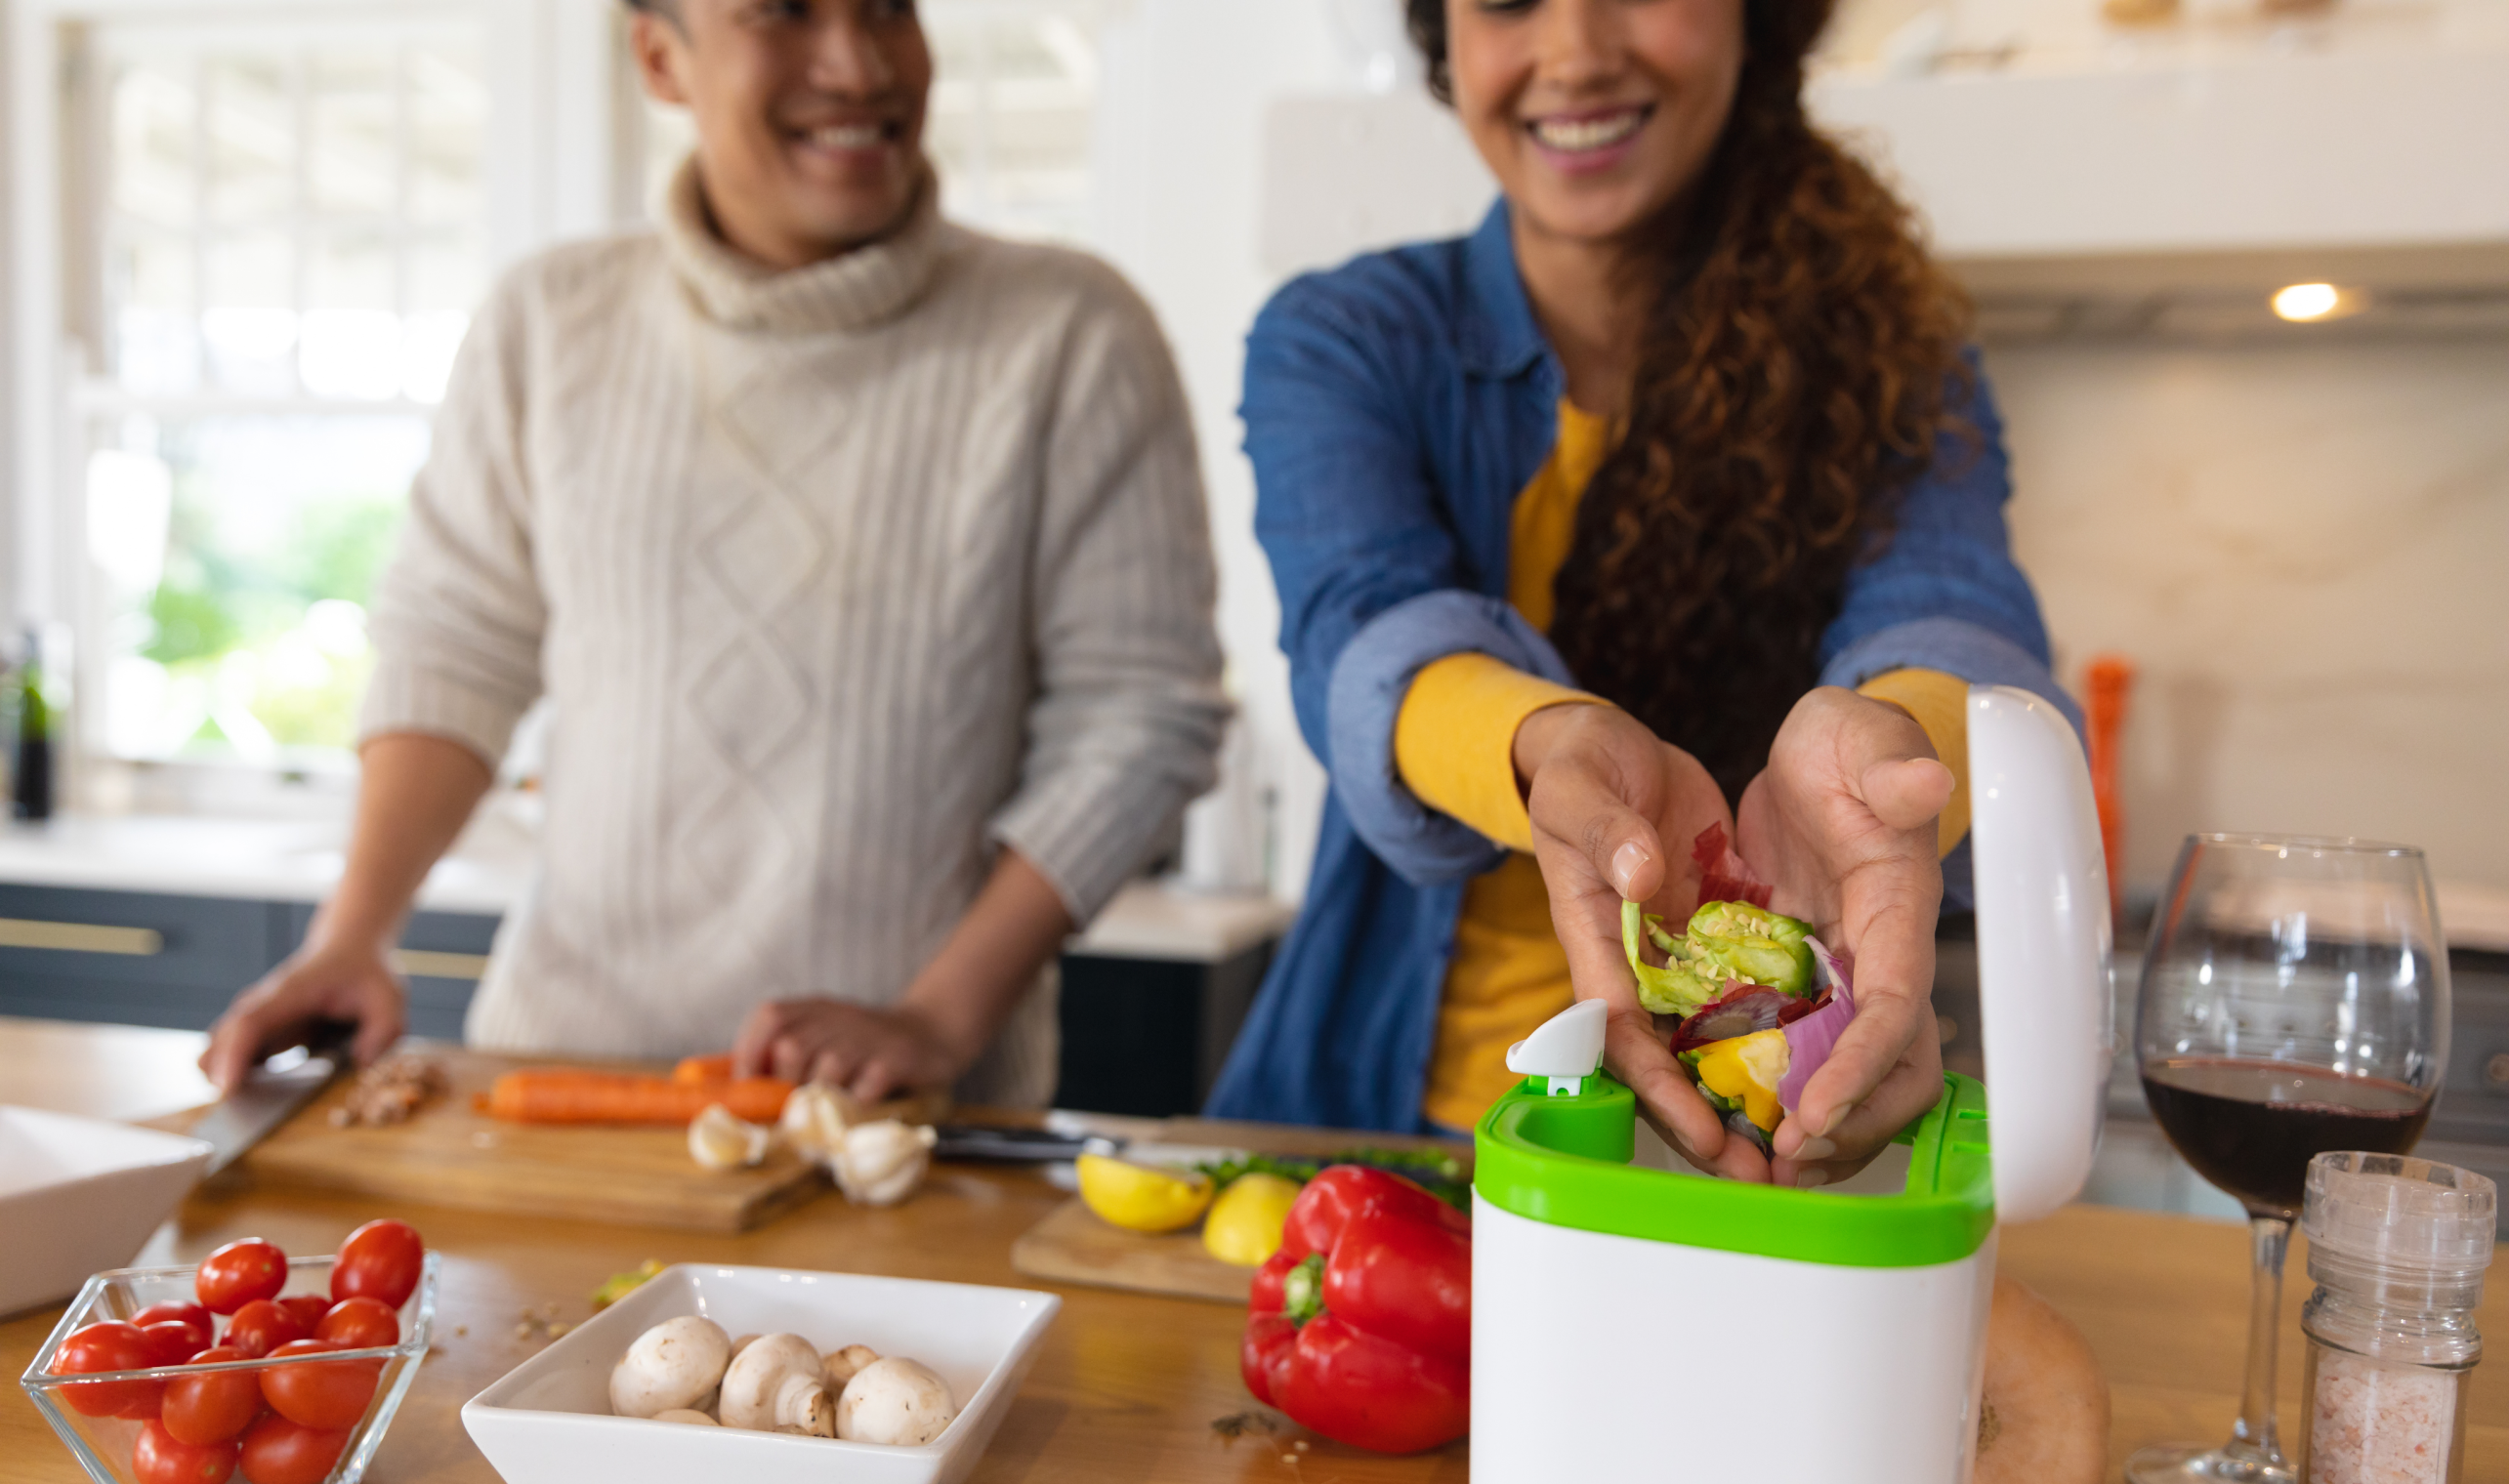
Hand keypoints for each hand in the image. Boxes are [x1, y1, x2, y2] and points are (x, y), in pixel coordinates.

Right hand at [201, 938, 406, 1093]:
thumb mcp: (389, 999)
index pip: (250, 1022)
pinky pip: (231, 1054)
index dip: (235, 1055)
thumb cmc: (367, 973)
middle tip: (238, 1115)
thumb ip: (381, 1033)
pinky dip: (234, 1075)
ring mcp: (256, 1016)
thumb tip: (362, 1064)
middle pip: (223, 1039)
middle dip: (222, 1076)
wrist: (349, 948)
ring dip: (224, 1077)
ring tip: (246, 1110)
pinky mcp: (259, 1029)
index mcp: (291, 993)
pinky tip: (255, 1097)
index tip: (227, 1089)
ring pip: (218, 1048)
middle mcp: (263, 1003)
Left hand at [731, 998, 975, 1103]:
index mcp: (815, 1009)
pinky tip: (860, 1105)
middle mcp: (839, 1018)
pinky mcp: (896, 1060)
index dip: (750, 1053)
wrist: (932, 1031)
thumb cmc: (864, 1044)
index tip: (748, 1087)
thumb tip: (728, 1085)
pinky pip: (865, 1088)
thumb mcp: (823, 1034)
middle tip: (795, 1103)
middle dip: (786, 1084)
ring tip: (827, 1108)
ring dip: (822, 1098)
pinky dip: (857, 1104)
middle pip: (792, 1048)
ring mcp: (868, 1038)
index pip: (771, 1016)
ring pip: (827, 1070)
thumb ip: (781, 1053)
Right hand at [1514, 703, 1767, 1180]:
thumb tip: (1640, 875)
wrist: (1601, 751)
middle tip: (1759, 1175)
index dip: (1658, 1089)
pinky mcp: (1705, 937)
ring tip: (1792, 1152)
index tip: (1702, 1134)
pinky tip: (1810, 1077)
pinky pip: (1737, 999)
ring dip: (1739, 1097)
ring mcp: (1670, 955)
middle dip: (1704, 1122)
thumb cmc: (1578, 768)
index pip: (1620, 1031)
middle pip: (1663, 1060)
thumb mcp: (1578, 786)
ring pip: (1702, 1043)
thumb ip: (1607, 831)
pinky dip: (1764, 1041)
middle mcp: (1632, 962)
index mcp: (1592, 934)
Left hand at [1736, 687, 1954, 1187]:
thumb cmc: (1846, 741)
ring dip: (1811, 1128)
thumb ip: (1891, 765)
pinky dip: (1769, 1094)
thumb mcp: (1861, 736)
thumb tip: (1928, 786)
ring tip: (1755, 1166)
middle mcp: (1874, 956)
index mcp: (1895, 908)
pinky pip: (1792, 1054)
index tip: (1816, 1110)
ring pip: (1842, 1075)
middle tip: (1784, 1159)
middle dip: (1846, 1123)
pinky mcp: (1798, 979)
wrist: (1822, 750)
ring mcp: (1838, 975)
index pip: (1895, 1006)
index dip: (1862, 1066)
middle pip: (1886, 1067)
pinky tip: (1728, 1123)